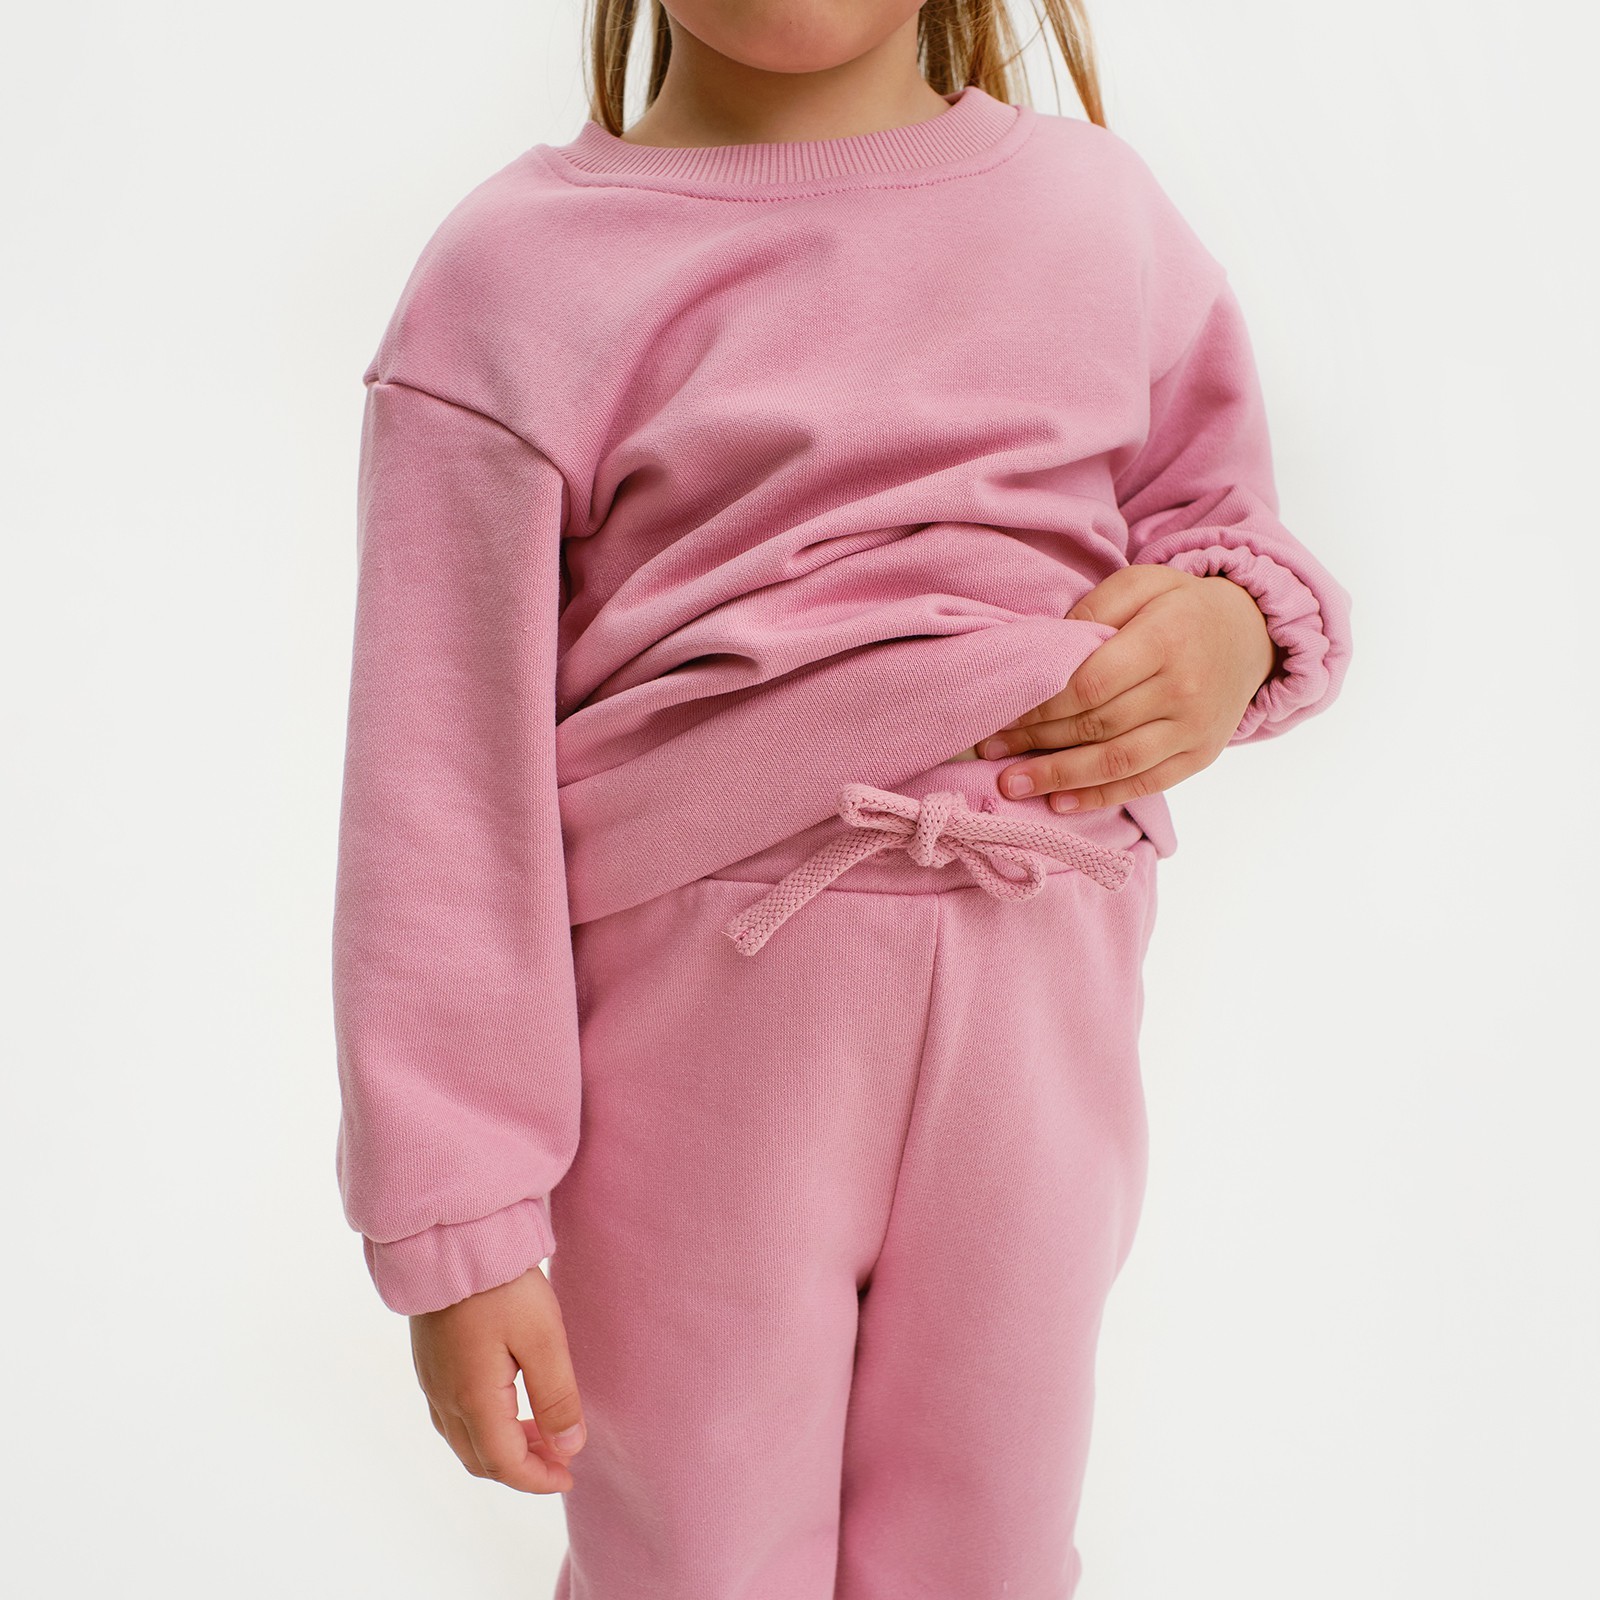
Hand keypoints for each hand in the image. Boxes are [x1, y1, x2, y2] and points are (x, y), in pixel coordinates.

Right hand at [410, 1267, 585, 1493]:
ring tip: (543, 1430)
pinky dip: (485, 1426)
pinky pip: (453, 1416)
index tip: (569, 1475)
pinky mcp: (430, 1361)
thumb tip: (570, 1447)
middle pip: (479, 1459)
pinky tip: (511, 1403)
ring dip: (503, 1448)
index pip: (504, 1464)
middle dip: (522, 1468)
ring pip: (464, 1440)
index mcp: (472, 1400)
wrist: (451, 1240)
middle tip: (560, 1456)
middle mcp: (444, 1398)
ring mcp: (432, 1380)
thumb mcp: (542, 1338)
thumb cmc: (501, 1286)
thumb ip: (556, 1397)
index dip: (538, 1479)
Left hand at [976, 565, 1280, 811]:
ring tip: (1013, 786)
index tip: (1000, 716)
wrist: (1252, 633)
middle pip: (1097, 726)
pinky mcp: (1200, 756)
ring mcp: (1195, 728)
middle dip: (1037, 744)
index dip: (1041, 707)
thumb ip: (1095, 607)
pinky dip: (1101, 797)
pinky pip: (1146, 783)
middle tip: (990, 753)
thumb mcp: (1143, 582)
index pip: (1090, 684)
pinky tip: (1061, 803)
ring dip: (1060, 778)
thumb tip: (1047, 647)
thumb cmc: (1182, 606)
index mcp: (1166, 640)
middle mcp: (1184, 689)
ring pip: (1118, 762)